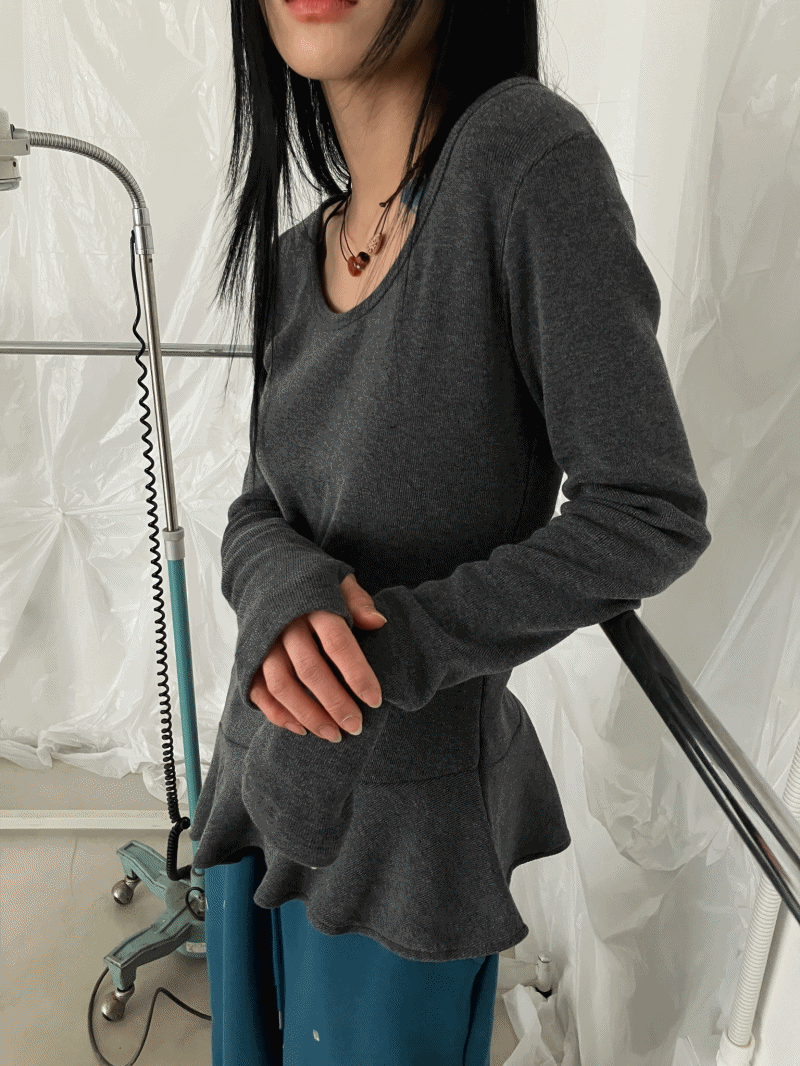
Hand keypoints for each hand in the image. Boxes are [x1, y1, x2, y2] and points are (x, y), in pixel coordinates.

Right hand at [249, 573, 386, 741]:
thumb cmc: (312, 583)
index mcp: (313, 605)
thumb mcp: (338, 582)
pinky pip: (259, 691)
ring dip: (307, 714)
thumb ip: (358, 602)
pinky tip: (301, 729)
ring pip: (283, 685)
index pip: (338, 643)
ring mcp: (263, 642)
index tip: (374, 700)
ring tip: (332, 734)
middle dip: (335, 703)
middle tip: (355, 726)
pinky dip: (278, 714)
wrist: (264, 570)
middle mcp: (285, 625)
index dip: (357, 674)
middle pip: (310, 670)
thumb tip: (379, 623)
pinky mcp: (248, 656)